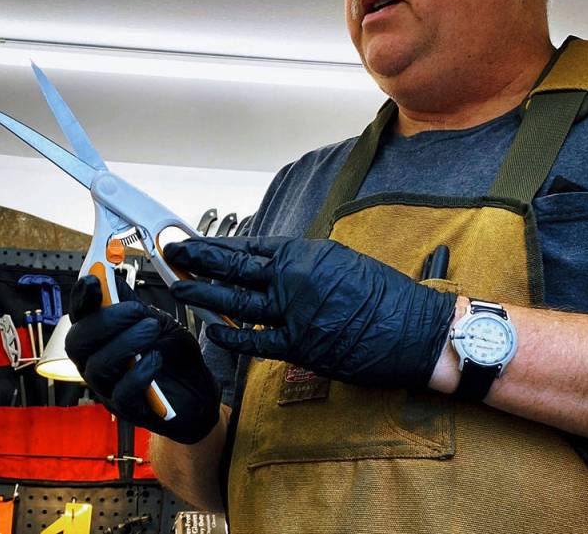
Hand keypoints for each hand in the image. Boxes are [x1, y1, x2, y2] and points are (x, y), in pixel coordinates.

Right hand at [65, 274, 219, 443]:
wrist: (199, 391)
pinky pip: (121, 394)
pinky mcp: (128, 409)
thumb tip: (110, 274)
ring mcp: (109, 389)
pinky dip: (139, 373)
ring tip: (153, 329)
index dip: (80, 298)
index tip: (94, 279)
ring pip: (97, 366)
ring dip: (126, 342)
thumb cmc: (173, 356)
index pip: (78, 318)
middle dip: (105, 321)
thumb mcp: (157, 322)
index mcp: (100, 339)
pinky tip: (156, 359)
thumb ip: (133, 305)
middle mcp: (96, 363)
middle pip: (77, 342)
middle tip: (138, 310)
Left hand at [165, 236, 456, 388]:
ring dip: (204, 294)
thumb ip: (307, 265)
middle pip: (236, 267)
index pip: (252, 247)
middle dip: (201, 259)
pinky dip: (231, 336)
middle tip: (174, 253)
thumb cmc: (384, 295)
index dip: (220, 246)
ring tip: (180, 287)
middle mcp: (295, 277)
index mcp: (306, 254)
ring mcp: (294, 312)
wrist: (413, 328)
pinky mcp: (299, 345)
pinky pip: (256, 341)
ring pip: (237, 301)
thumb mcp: (343, 263)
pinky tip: (211, 330)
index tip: (197, 242)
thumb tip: (278, 269)